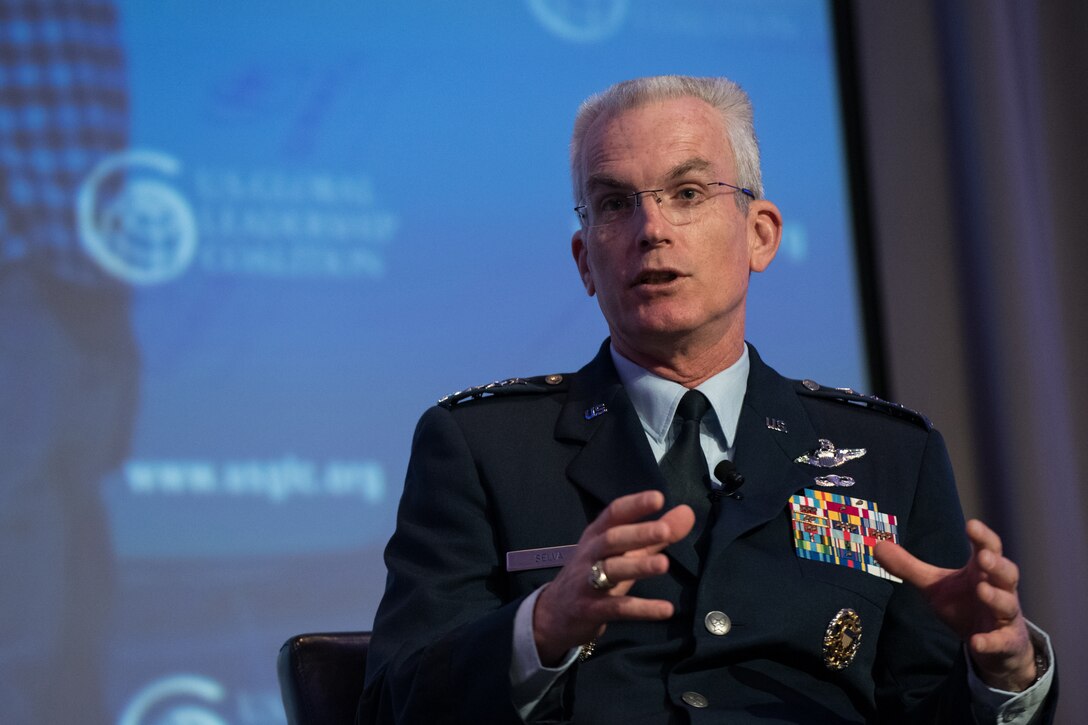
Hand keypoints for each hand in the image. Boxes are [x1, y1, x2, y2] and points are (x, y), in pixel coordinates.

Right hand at [532, 490, 693, 665]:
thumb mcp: (622, 553)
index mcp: (597, 535)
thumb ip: (654, 535)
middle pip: (612, 539)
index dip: (635, 505)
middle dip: (638, 534)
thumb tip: (687, 512)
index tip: (658, 498)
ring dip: (638, 566)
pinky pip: (617, 609)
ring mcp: (587, 582)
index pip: (614, 514)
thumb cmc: (594, 575)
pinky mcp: (590, 610)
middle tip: (664, 530)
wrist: (553, 614)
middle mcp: (590, 554)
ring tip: (664, 564)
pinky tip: (666, 610)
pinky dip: (642, 609)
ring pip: (612, 571)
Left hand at [875, 519, 1036, 690]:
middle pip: (1006, 573)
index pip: (988, 548)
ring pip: (1007, 604)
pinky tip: (977, 642)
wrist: (992, 646)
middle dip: (996, 564)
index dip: (982, 537)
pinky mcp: (1005, 643)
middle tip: (983, 556)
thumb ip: (908, 567)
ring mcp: (1005, 617)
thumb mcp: (933, 585)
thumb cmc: (963, 605)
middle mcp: (999, 590)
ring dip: (996, 597)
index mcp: (981, 572)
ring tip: (981, 590)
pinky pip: (1001, 642)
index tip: (971, 524)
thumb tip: (877, 546)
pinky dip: (990, 641)